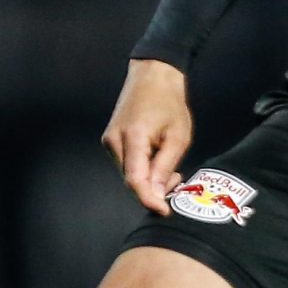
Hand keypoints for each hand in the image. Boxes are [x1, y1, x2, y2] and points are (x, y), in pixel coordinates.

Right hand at [102, 59, 193, 213]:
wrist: (152, 76)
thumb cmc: (169, 103)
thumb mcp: (178, 136)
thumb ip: (165, 167)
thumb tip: (155, 195)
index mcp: (132, 137)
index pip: (135, 180)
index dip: (149, 200)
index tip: (164, 211)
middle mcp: (114, 141)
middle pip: (131, 181)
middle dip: (154, 189)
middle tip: (177, 179)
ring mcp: (110, 141)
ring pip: (129, 174)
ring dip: (149, 179)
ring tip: (170, 166)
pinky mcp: (111, 141)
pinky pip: (127, 165)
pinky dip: (142, 169)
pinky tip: (157, 159)